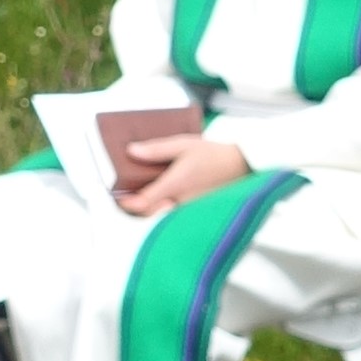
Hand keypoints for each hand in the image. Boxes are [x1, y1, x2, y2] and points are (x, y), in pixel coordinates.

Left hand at [117, 135, 251, 217]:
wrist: (242, 165)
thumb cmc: (214, 154)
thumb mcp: (184, 144)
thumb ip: (157, 150)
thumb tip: (132, 151)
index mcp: (176, 184)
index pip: (144, 201)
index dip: (127, 202)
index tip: (118, 197)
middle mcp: (181, 201)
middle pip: (149, 213)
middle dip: (135, 208)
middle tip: (126, 197)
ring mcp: (189, 209)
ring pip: (161, 215)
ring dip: (149, 209)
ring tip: (142, 196)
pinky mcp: (195, 211)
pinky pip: (173, 214)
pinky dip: (163, 209)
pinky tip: (162, 198)